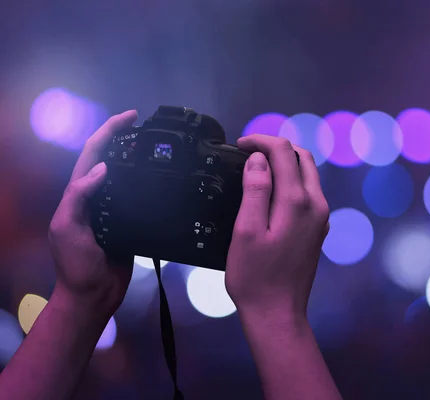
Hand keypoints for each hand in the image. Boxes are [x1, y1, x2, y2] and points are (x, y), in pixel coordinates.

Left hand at [48, 110, 137, 315]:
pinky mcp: (129, 223)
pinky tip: (161, 181)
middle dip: (124, 138)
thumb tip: (102, 167)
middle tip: (145, 127)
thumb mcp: (67, 227)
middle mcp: (95, 198)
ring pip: (126, 177)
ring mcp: (113, 211)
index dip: (109, 131)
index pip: (92, 154)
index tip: (130, 117)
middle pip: (110, 159)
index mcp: (77, 194)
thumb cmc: (75, 264)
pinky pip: (139, 199)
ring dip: (137, 158)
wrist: (93, 295)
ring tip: (155, 146)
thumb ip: (78, 196)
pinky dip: (148, 185)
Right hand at [225, 135, 329, 318]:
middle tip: (247, 154)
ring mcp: (320, 218)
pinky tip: (270, 193)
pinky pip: (308, 193)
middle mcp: (316, 205)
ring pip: (308, 174)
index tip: (239, 145)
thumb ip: (255, 190)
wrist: (277, 313)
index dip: (260, 141)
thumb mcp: (246, 230)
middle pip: (301, 158)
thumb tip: (259, 159)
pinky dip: (291, 182)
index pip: (283, 152)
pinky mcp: (318, 229)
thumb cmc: (256, 277)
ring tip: (255, 170)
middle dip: (275, 148)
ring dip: (284, 164)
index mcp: (297, 202)